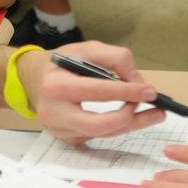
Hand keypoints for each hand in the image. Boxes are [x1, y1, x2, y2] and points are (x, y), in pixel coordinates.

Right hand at [18, 41, 165, 144]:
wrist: (33, 79)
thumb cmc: (61, 62)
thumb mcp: (87, 49)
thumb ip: (115, 58)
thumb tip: (138, 82)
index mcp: (56, 85)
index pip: (97, 92)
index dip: (127, 92)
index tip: (150, 91)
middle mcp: (53, 112)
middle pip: (100, 124)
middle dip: (130, 117)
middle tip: (152, 107)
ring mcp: (59, 130)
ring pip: (103, 134)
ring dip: (131, 124)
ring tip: (153, 114)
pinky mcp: (67, 138)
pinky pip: (98, 136)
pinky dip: (117, 127)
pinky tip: (131, 117)